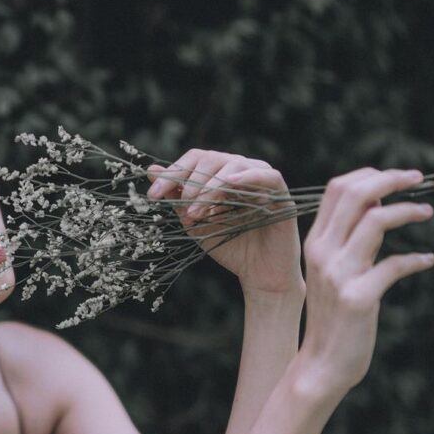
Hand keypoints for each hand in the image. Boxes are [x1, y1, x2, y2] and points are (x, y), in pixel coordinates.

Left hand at [146, 150, 303, 295]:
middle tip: (183, 209)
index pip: (195, 159)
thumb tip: (152, 170)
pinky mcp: (281, 194)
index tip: (154, 195)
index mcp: (220, 176)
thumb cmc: (229, 247)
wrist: (258, 275)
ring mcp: (262, 181)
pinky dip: (248, 176)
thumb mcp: (195, 222)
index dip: (173, 173)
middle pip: (212, 158)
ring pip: (234, 166)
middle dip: (191, 182)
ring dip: (211, 187)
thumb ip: (177, 198)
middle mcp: (241, 172)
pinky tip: (230, 183)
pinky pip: (267, 175)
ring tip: (198, 212)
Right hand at [297, 167, 433, 397]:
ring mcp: (339, 275)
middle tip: (418, 179)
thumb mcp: (333, 271)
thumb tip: (377, 205)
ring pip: (376, 221)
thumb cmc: (334, 315)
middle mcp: (323, 253)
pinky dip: (416, 259)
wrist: (322, 363)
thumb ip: (349, 238)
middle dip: (391, 180)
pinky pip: (395, 265)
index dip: (370, 175)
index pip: (337, 189)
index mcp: (314, 243)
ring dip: (408, 211)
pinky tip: (427, 261)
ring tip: (427, 212)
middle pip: (356, 196)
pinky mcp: (358, 298)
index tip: (395, 178)